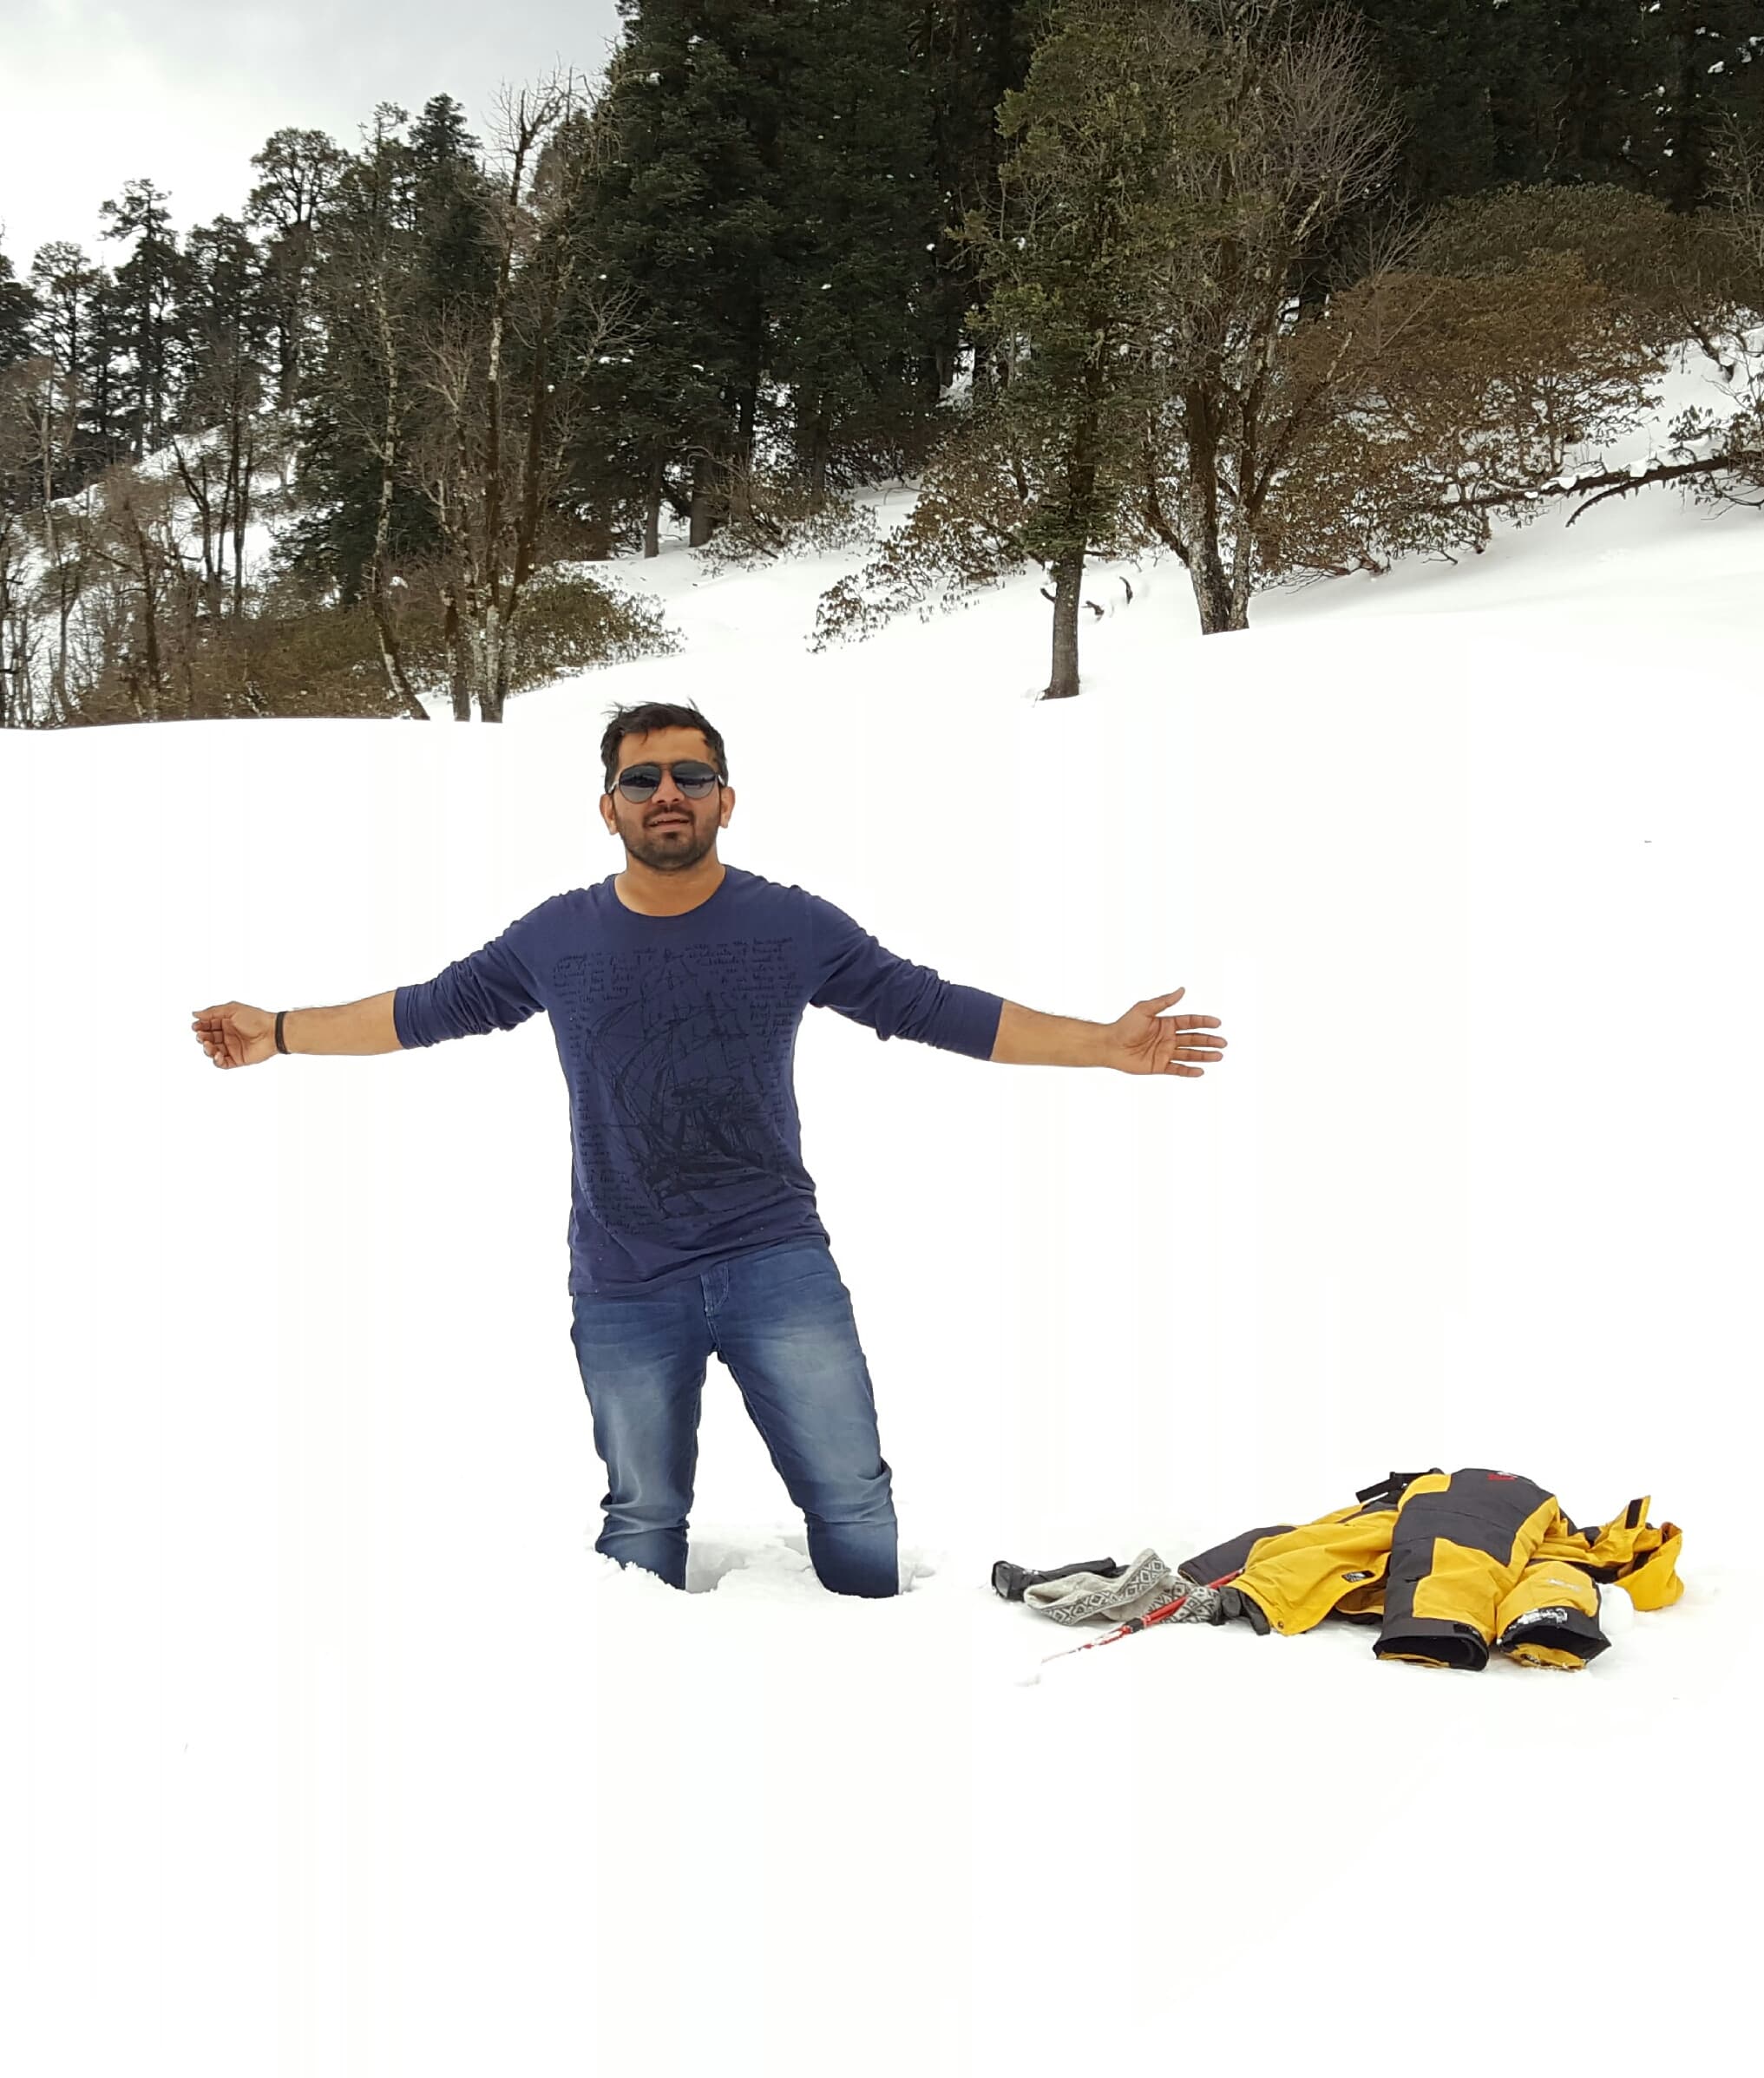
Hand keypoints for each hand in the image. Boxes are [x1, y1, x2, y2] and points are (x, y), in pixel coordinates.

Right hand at [192, 1001, 277, 1068]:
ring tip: (208, 1044)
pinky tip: (217, 1054)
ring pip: (213, 1051)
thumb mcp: (232, 1010)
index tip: (195, 1026)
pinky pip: (222, 1063)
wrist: (272, 1032)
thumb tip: (195, 1014)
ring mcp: (232, 1048)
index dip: (200, 1026)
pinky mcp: (237, 1059)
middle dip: (202, 1037)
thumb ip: (213, 1012)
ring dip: (207, 1049)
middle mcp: (228, 1035)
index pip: (208, 1025)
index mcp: (227, 1022)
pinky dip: (216, 1060)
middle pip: (208, 1038)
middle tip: (201, 1036)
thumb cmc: (255, 1018)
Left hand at [1100, 988, 1225, 1076]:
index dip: (1204, 1022)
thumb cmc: (1124, 1025)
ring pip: (1189, 1054)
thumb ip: (1164, 1002)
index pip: (1190, 1022)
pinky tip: (1201, 1071)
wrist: (1110, 1045)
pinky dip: (1189, 1071)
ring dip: (1204, 1055)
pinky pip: (1177, 1069)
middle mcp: (1168, 1038)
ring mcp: (1164, 1053)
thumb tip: (1182, 990)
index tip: (1217, 1023)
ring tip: (1219, 1056)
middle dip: (1209, 1040)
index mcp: (1166, 1023)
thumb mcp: (1144, 1009)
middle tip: (1223, 1043)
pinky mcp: (1159, 1066)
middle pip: (1193, 1039)